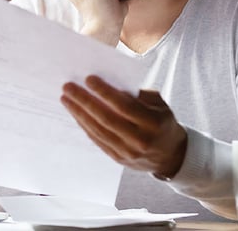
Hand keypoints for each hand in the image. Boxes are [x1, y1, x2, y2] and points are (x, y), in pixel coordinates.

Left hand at [61, 75, 186, 178]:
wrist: (171, 155)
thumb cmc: (162, 122)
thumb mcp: (159, 104)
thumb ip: (138, 94)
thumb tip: (110, 83)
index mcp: (153, 123)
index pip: (124, 106)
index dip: (105, 92)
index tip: (89, 79)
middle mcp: (140, 140)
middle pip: (106, 118)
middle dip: (85, 101)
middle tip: (68, 87)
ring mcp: (128, 152)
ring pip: (98, 131)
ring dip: (79, 113)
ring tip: (66, 98)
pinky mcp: (118, 159)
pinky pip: (97, 140)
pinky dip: (84, 125)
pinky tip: (75, 113)